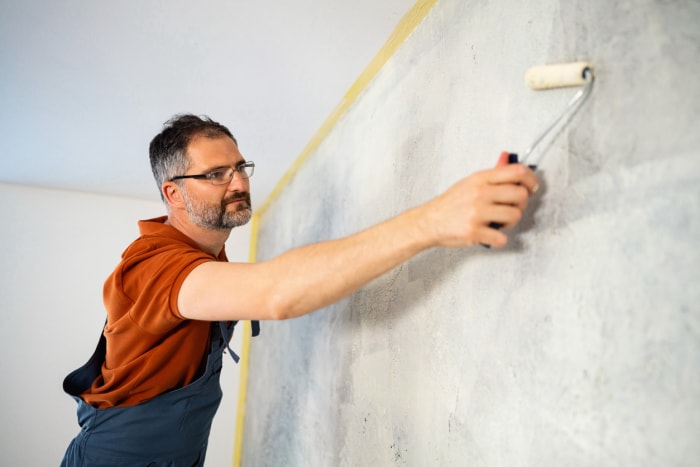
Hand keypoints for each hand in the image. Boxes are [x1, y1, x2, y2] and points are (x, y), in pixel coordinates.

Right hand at [421, 154, 538, 247]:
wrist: (429, 222)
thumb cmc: (451, 203)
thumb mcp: (470, 183)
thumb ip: (492, 172)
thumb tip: (506, 157)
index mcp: (480, 179)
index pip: (517, 172)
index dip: (531, 179)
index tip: (531, 187)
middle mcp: (480, 193)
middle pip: (520, 195)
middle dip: (521, 204)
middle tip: (512, 208)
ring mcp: (477, 213)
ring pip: (515, 216)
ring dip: (511, 222)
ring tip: (499, 222)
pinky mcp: (474, 231)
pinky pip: (501, 237)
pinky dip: (498, 239)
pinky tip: (490, 234)